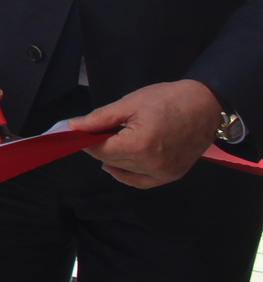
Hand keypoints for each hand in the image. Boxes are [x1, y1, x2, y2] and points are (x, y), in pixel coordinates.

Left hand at [71, 79, 221, 187]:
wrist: (207, 105)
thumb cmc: (168, 99)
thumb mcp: (129, 103)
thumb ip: (99, 118)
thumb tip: (74, 127)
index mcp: (138, 145)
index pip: (99, 150)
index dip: (85, 140)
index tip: (77, 132)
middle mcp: (150, 164)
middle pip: (110, 160)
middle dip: (98, 146)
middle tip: (95, 131)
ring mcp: (163, 172)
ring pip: (124, 170)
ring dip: (112, 158)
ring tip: (112, 140)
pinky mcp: (172, 175)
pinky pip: (141, 182)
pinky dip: (126, 175)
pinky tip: (117, 165)